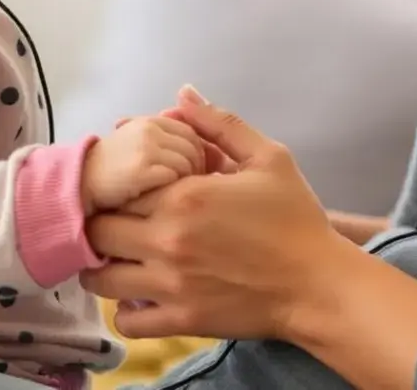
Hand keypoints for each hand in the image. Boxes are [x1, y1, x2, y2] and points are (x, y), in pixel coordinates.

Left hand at [80, 86, 345, 341]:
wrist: (317, 282)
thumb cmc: (295, 216)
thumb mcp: (267, 157)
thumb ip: (219, 124)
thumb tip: (183, 94)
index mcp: (185, 197)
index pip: (120, 188)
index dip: (121, 185)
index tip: (132, 186)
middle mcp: (167, 241)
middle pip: (99, 232)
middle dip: (105, 222)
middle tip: (123, 218)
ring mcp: (170, 285)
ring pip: (101, 280)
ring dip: (105, 265)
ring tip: (125, 255)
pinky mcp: (180, 320)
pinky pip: (128, 322)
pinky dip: (126, 308)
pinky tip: (142, 292)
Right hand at [81, 115, 206, 215]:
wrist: (78, 185)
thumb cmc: (110, 172)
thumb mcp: (137, 146)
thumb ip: (164, 141)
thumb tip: (198, 147)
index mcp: (152, 122)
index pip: (191, 132)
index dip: (199, 153)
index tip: (198, 172)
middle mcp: (151, 129)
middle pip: (193, 146)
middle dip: (199, 168)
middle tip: (194, 188)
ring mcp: (146, 147)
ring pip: (187, 162)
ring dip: (190, 181)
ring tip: (182, 196)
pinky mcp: (142, 169)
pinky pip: (175, 177)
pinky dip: (177, 190)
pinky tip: (170, 202)